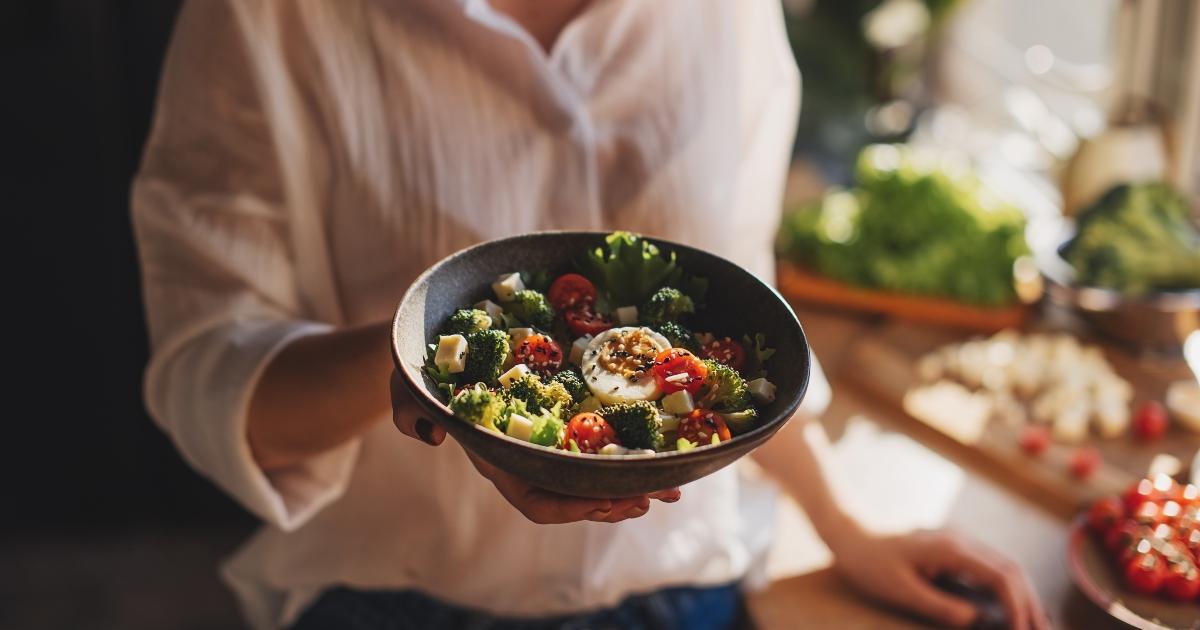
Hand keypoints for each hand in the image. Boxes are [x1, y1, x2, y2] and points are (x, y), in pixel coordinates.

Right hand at [390, 370, 680, 523]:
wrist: (440, 351)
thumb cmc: (424, 375)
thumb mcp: (407, 387)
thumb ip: (410, 411)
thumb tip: (429, 436)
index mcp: (498, 459)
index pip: (534, 500)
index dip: (570, 507)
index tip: (605, 500)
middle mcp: (528, 458)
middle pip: (577, 495)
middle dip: (615, 501)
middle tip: (653, 497)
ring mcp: (549, 440)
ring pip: (597, 474)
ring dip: (633, 483)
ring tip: (670, 485)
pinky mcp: (566, 417)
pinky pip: (603, 443)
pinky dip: (631, 450)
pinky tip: (661, 450)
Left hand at [828, 525, 1049, 629]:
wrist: (851, 535)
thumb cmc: (870, 563)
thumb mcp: (899, 590)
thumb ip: (938, 605)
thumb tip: (975, 619)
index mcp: (950, 548)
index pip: (1000, 576)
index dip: (1017, 605)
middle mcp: (961, 541)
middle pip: (1011, 569)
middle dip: (1030, 602)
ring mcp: (959, 542)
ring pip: (1005, 566)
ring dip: (1023, 594)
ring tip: (1035, 625)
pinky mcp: (955, 550)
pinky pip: (991, 567)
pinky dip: (1008, 588)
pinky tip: (1013, 608)